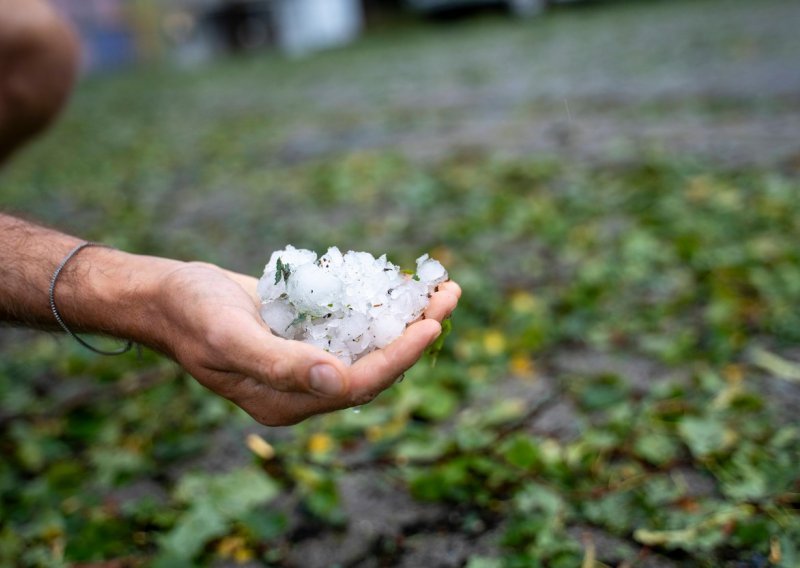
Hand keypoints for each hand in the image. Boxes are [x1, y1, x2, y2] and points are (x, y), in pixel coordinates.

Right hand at [151, 262, 460, 425]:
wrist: (166, 295)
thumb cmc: (190, 314)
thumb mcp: (229, 336)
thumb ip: (279, 364)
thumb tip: (336, 382)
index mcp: (286, 401)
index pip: (358, 386)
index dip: (398, 358)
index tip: (431, 326)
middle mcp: (303, 386)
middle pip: (374, 366)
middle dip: (415, 334)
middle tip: (449, 296)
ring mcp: (306, 360)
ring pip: (369, 344)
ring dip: (405, 317)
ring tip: (440, 287)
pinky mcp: (306, 335)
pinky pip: (353, 325)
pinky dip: (379, 305)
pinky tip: (401, 284)